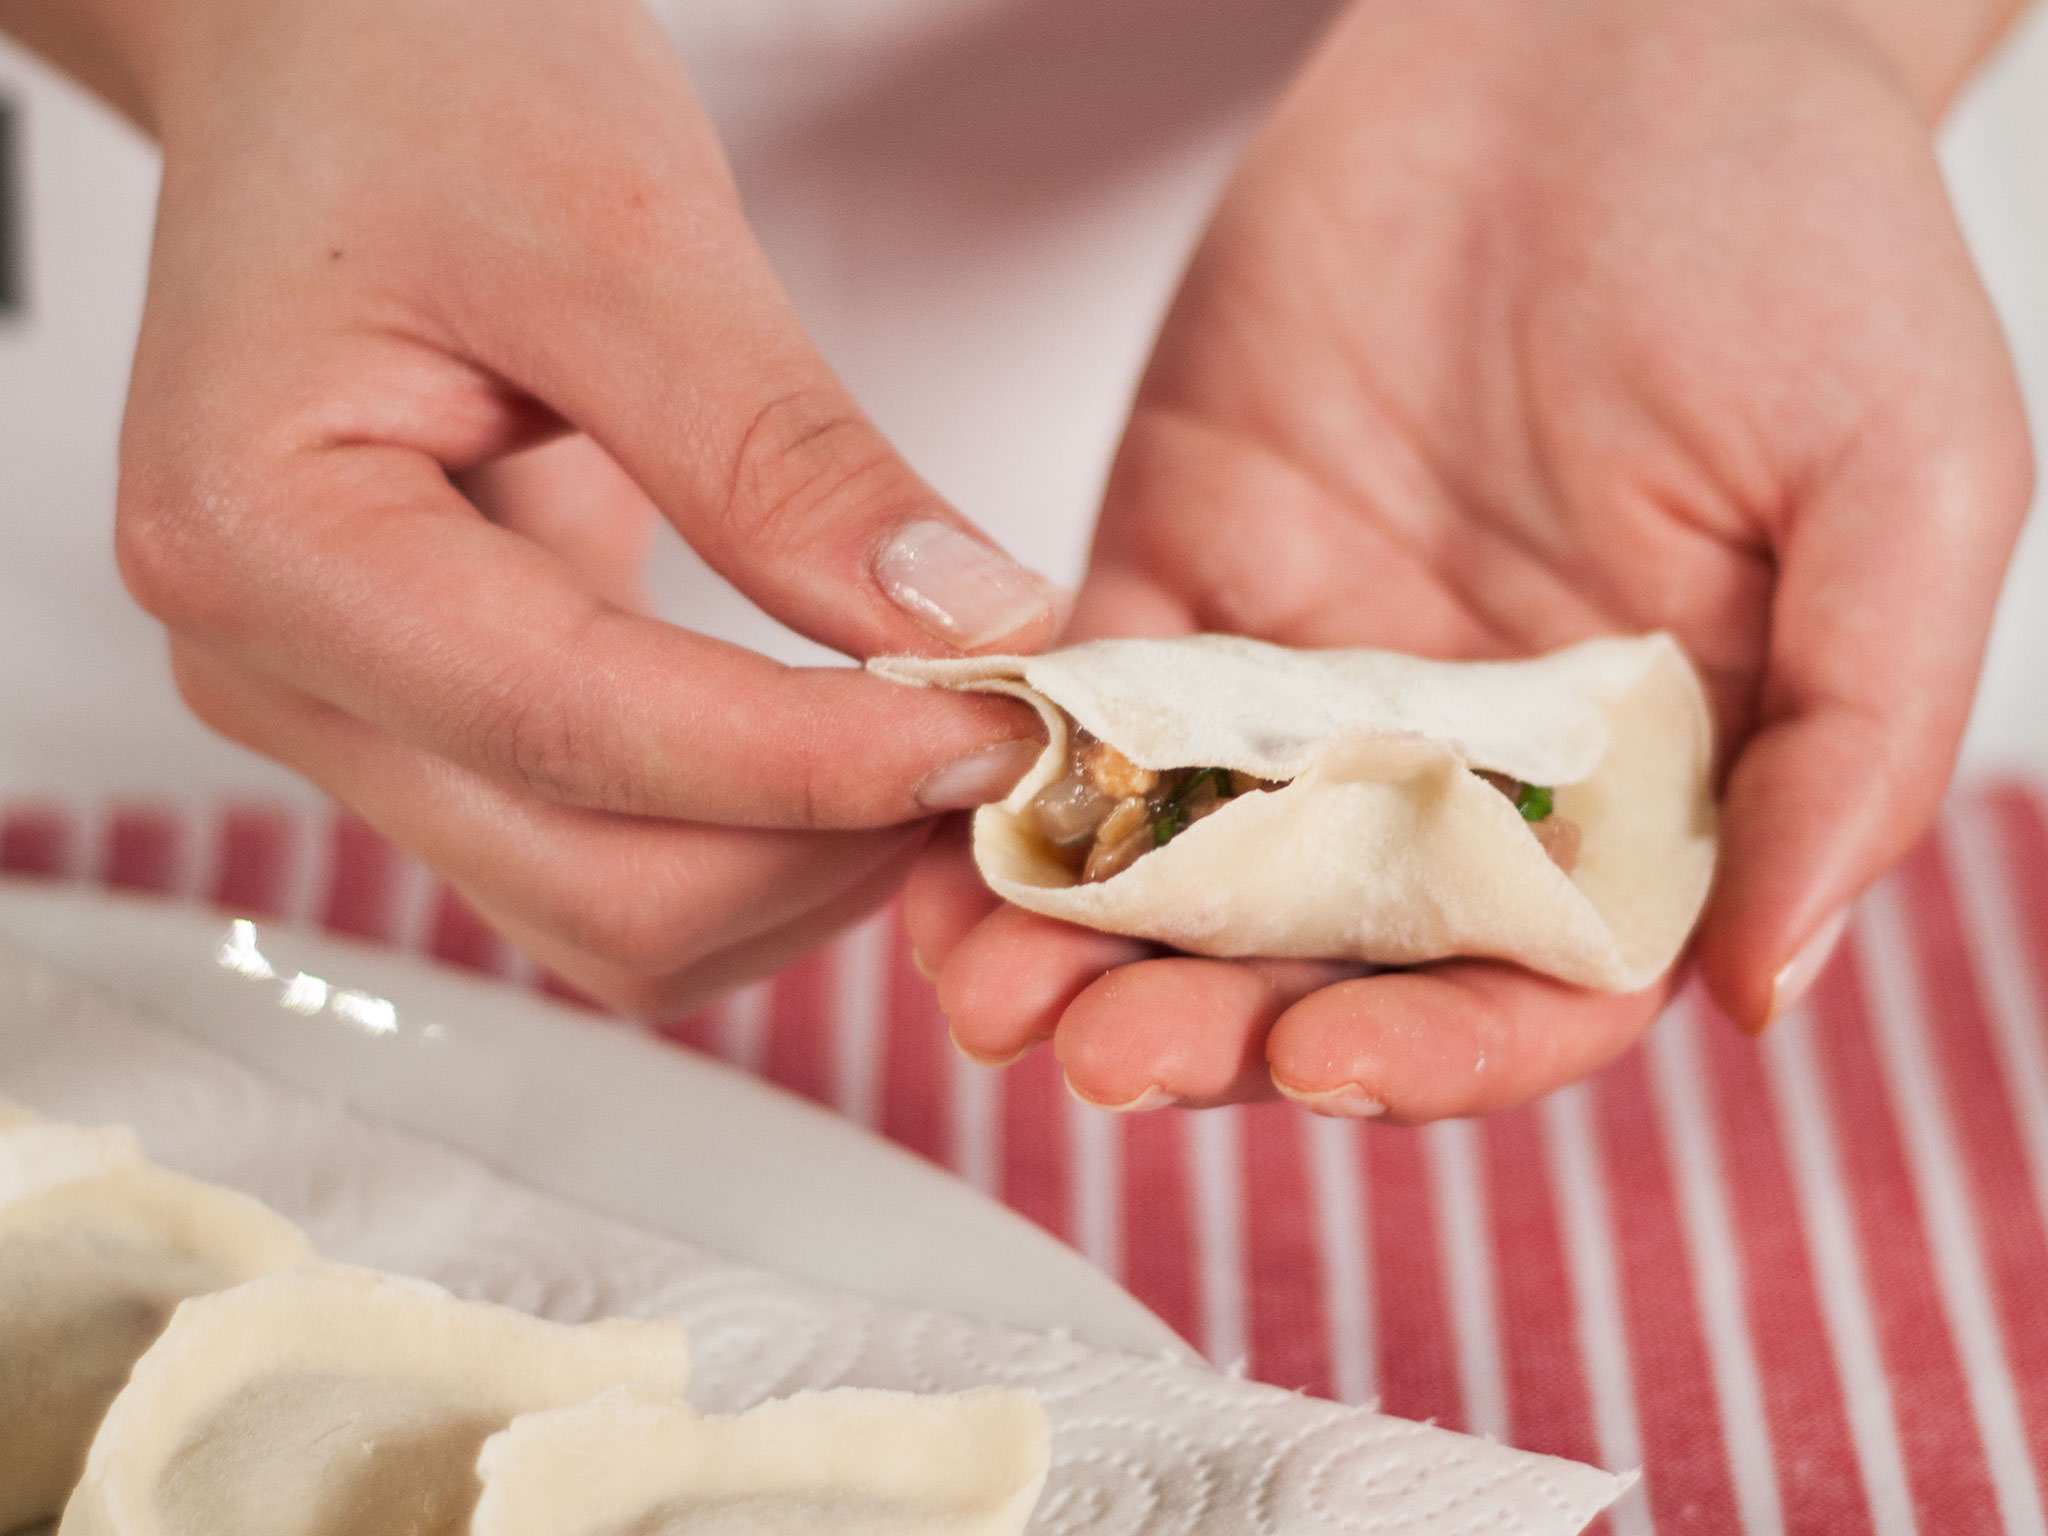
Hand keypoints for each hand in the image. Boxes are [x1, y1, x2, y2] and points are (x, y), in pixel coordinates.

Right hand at [14, 0, 1059, 1013]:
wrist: (332, 61)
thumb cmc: (423, 83)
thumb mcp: (621, 231)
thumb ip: (781, 457)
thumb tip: (968, 632)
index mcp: (262, 541)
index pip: (578, 733)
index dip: (817, 764)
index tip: (1006, 729)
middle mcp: (278, 673)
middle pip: (599, 889)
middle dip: (825, 845)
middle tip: (1003, 740)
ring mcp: (353, 718)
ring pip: (615, 918)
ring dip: (804, 872)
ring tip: (941, 737)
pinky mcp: (437, 726)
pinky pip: (614, 868)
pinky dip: (759, 849)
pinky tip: (854, 745)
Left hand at [909, 0, 2033, 1118]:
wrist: (1613, 25)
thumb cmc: (1799, 236)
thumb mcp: (1902, 483)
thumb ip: (1852, 742)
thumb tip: (1762, 990)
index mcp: (1629, 778)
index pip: (1525, 980)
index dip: (1428, 1050)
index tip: (1321, 1062)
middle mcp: (1453, 756)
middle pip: (1320, 950)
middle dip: (1207, 1025)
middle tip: (1096, 1057)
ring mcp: (1302, 667)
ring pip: (1177, 857)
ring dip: (1079, 942)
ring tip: (984, 991)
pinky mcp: (1181, 558)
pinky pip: (1082, 703)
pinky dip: (1013, 776)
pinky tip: (937, 835)